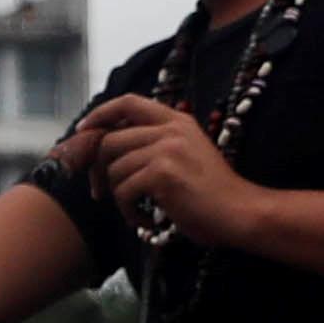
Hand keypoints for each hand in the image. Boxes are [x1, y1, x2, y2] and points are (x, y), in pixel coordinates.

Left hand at [59, 96, 256, 247]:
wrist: (240, 212)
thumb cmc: (210, 193)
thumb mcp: (186, 155)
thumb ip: (154, 144)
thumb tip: (106, 148)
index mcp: (177, 120)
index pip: (128, 102)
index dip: (100, 114)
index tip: (83, 131)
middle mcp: (172, 129)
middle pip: (110, 140)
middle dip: (97, 170)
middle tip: (99, 193)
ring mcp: (167, 149)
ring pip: (114, 169)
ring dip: (118, 197)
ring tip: (137, 210)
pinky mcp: (163, 173)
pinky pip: (123, 191)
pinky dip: (128, 212)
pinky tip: (146, 220)